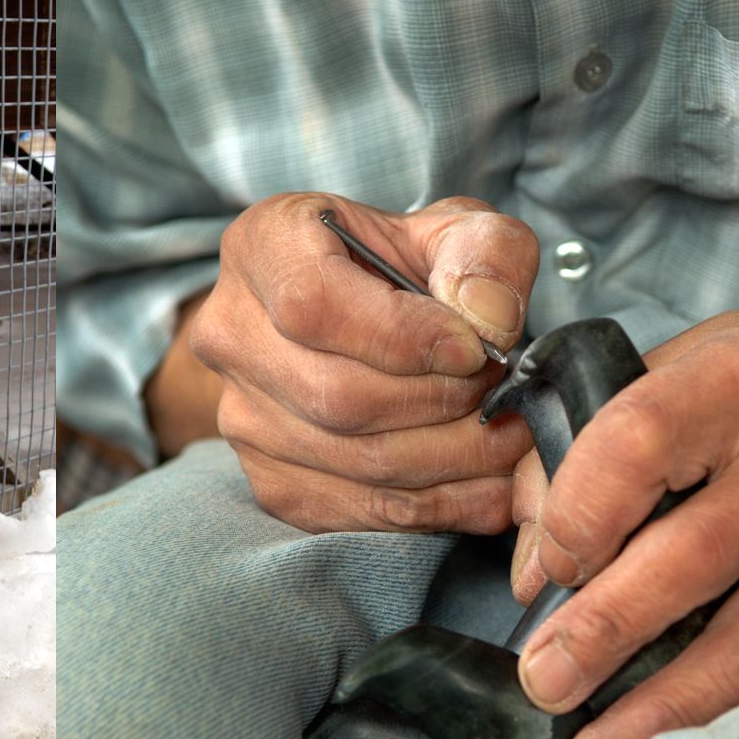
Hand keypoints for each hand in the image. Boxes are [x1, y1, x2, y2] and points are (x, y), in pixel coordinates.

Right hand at [188, 192, 538, 532]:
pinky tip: (481, 483)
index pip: (311, 303)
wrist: (347, 318)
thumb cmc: (399, 267)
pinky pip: (356, 510)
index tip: (472, 348)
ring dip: (452, 460)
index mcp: (264, 247)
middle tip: (503, 395)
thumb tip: (486, 322)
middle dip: (443, 403)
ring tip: (506, 437)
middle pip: (337, 394)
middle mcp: (231, 333)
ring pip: (354, 461)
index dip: (402, 336)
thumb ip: (485, 252)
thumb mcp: (453, 227)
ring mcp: (241, 416)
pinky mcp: (269, 481)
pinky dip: (435, 506)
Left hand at [509, 292, 738, 738]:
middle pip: (693, 558)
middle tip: (543, 684)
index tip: (541, 574)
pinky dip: (723, 721)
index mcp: (734, 381)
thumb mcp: (662, 375)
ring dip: (661, 713)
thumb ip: (575, 454)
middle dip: (605, 633)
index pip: (638, 444)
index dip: (577, 516)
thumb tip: (532, 571)